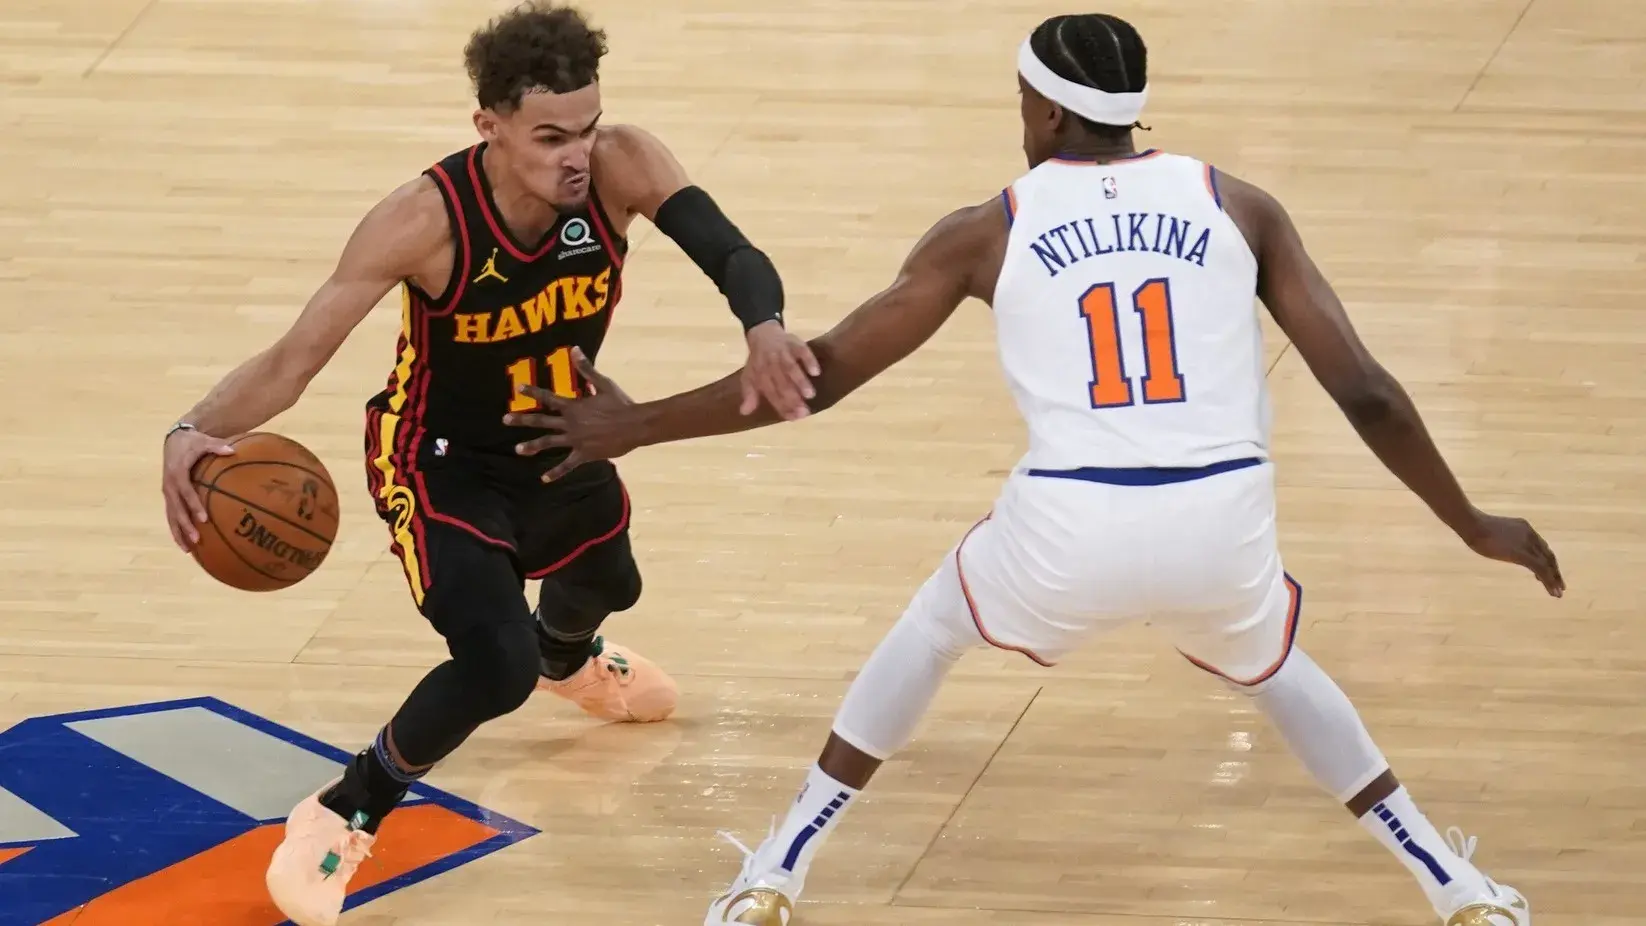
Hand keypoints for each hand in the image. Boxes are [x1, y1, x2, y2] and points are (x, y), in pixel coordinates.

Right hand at [161, 427, 235, 551]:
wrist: (174, 439)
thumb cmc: (191, 442)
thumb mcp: (203, 441)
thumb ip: (217, 446)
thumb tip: (232, 450)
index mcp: (177, 473)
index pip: (185, 491)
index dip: (193, 505)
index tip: (204, 518)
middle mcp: (169, 485)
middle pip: (176, 509)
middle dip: (185, 525)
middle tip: (197, 538)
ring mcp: (168, 492)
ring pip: (171, 516)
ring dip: (178, 532)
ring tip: (188, 549)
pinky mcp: (169, 496)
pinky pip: (171, 515)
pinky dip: (176, 529)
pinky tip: (185, 544)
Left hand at [503, 348, 639, 481]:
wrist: (634, 425)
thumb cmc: (620, 404)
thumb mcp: (603, 384)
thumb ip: (586, 369)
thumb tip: (574, 349)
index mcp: (573, 407)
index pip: (548, 398)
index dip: (532, 392)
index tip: (517, 388)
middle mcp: (570, 424)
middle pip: (542, 421)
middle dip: (522, 420)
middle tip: (505, 419)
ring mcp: (575, 440)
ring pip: (549, 443)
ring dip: (532, 446)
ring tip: (518, 450)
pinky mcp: (584, 454)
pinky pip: (567, 465)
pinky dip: (556, 472)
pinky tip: (544, 479)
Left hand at [741, 320, 819, 419]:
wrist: (762, 333)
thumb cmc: (758, 361)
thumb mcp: (750, 377)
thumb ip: (749, 395)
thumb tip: (744, 413)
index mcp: (760, 376)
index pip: (772, 395)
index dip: (783, 407)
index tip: (795, 418)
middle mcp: (770, 365)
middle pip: (782, 384)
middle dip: (794, 399)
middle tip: (805, 412)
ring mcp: (782, 353)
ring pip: (791, 368)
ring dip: (800, 381)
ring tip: (810, 395)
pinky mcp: (793, 342)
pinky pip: (802, 350)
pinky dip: (809, 360)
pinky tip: (816, 372)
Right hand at [1460, 510, 1563, 596]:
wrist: (1473, 525)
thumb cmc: (1476, 529)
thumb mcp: (1497, 533)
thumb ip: (1505, 541)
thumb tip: (1502, 549)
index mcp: (1525, 528)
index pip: (1541, 547)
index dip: (1547, 560)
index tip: (1550, 572)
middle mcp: (1531, 535)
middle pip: (1548, 555)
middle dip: (1555, 571)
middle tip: (1560, 585)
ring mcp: (1528, 544)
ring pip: (1547, 564)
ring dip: (1554, 579)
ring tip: (1558, 592)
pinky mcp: (1523, 554)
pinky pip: (1541, 569)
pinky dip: (1548, 581)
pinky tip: (1551, 591)